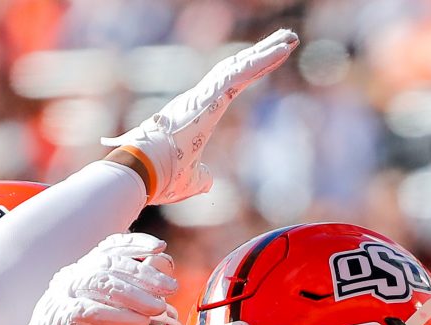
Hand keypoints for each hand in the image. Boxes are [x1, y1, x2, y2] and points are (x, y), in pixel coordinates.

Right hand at [7, 234, 176, 324]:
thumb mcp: (110, 307)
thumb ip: (133, 290)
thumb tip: (162, 268)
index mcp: (84, 269)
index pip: (109, 247)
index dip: (134, 243)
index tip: (160, 247)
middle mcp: (73, 276)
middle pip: (109, 264)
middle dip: (144, 273)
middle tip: (170, 287)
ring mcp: (64, 294)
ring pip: (100, 283)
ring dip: (135, 295)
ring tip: (159, 307)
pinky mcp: (59, 318)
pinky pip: (89, 311)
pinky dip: (118, 316)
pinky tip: (140, 323)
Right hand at [103, 29, 297, 203]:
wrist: (140, 173)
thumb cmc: (160, 178)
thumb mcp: (189, 181)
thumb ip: (201, 177)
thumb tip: (207, 181)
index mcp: (199, 112)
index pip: (231, 85)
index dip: (251, 71)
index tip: (269, 59)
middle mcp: (202, 97)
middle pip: (238, 68)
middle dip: (263, 52)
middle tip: (287, 38)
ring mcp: (205, 94)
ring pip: (241, 66)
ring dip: (267, 51)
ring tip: (290, 38)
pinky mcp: (209, 97)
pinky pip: (241, 74)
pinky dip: (261, 63)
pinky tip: (280, 51)